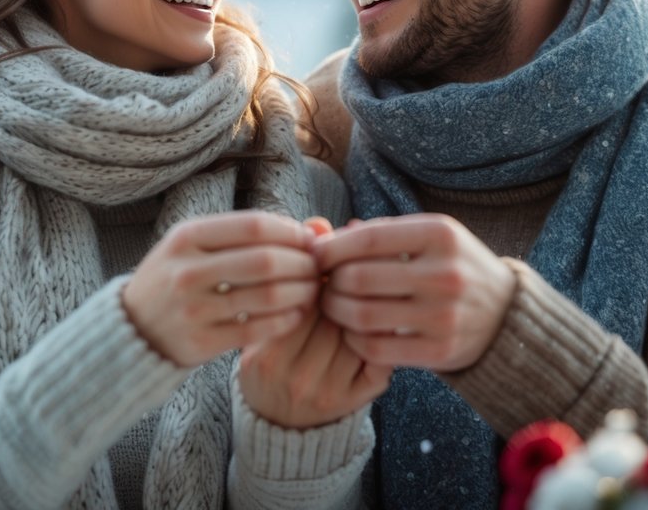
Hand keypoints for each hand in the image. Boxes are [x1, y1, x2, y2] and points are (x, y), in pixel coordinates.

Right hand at [121, 211, 318, 367]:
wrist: (134, 327)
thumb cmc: (179, 277)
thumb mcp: (195, 245)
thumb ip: (245, 234)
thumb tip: (310, 229)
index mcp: (186, 236)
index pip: (254, 226)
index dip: (291, 232)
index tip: (309, 240)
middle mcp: (187, 270)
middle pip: (265, 261)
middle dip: (302, 263)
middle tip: (317, 268)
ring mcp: (192, 308)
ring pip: (266, 296)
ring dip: (301, 292)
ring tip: (312, 290)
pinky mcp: (200, 342)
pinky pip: (257, 329)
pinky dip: (285, 321)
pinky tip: (296, 315)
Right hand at [237, 218, 392, 427]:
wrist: (276, 424)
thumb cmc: (269, 357)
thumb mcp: (264, 317)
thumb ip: (287, 270)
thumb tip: (320, 222)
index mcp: (265, 356)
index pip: (300, 301)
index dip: (320, 271)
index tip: (329, 255)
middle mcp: (293, 379)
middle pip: (332, 315)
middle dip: (348, 282)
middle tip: (359, 260)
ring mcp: (325, 393)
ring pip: (357, 333)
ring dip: (370, 302)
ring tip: (373, 280)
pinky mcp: (352, 403)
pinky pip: (377, 361)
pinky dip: (383, 334)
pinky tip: (382, 313)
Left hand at [313, 213, 515, 371]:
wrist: (505, 313)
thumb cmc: (451, 266)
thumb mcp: (428, 237)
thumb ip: (379, 233)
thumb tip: (320, 237)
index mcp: (440, 234)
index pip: (367, 239)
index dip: (331, 248)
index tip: (316, 256)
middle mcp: (444, 273)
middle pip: (358, 279)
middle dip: (330, 283)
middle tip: (323, 285)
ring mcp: (444, 315)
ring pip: (362, 316)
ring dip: (336, 312)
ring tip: (334, 306)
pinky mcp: (441, 351)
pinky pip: (376, 349)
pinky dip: (354, 340)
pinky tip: (354, 331)